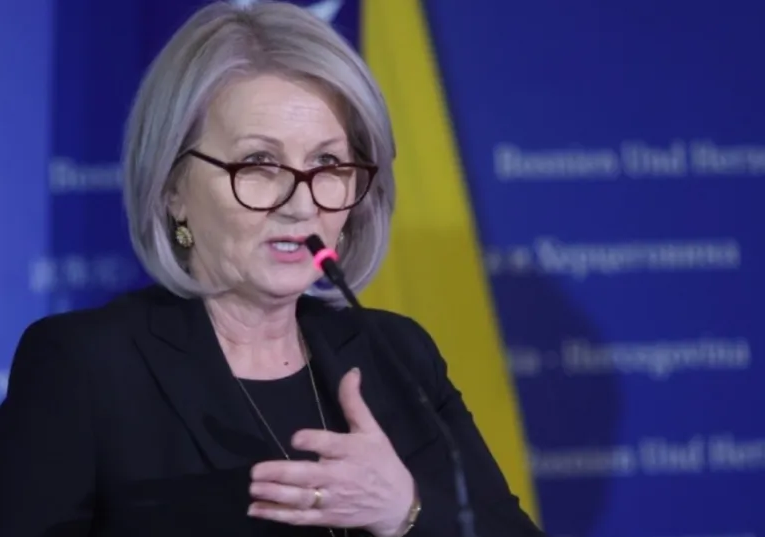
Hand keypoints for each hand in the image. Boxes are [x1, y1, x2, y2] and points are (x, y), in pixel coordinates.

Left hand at [247, 367, 414, 536]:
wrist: (397, 503)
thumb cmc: (381, 462)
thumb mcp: (372, 429)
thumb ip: (354, 402)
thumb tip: (351, 371)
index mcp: (351, 451)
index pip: (329, 445)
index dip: (312, 441)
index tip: (295, 438)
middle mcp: (340, 476)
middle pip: (308, 476)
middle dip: (281, 474)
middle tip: (256, 471)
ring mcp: (332, 499)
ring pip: (301, 499)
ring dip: (275, 495)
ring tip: (253, 488)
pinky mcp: (327, 517)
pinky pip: (300, 518)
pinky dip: (278, 515)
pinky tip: (256, 510)